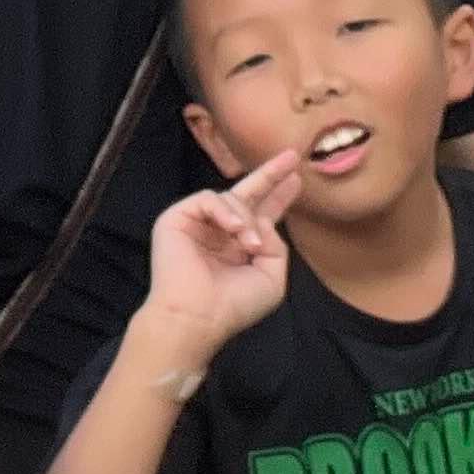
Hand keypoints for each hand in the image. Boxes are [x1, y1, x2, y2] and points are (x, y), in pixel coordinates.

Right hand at [139, 150, 301, 357]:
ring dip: (246, 219)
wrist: (198, 317)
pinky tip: (233, 230)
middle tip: (292, 157)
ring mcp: (197, 224)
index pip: (260, 216)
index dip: (278, 198)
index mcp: (239, 247)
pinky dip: (224, 212)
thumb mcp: (271, 277)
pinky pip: (207, 199)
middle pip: (246, 194)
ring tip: (250, 244)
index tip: (297, 180)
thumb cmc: (234, 305)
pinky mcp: (177, 218)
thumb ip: (276, 244)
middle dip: (269, 175)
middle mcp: (219, 232)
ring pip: (231, 199)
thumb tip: (261, 220)